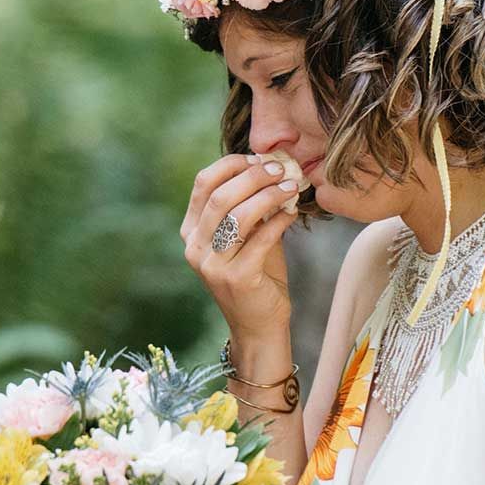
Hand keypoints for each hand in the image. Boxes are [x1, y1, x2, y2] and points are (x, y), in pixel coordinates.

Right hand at [181, 153, 300, 339]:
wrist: (258, 326)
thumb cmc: (256, 276)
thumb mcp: (246, 237)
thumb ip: (251, 207)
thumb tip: (271, 169)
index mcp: (192, 232)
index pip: (203, 184)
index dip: (231, 165)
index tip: (259, 159)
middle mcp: (195, 247)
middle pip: (221, 196)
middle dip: (254, 176)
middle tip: (281, 169)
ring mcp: (212, 265)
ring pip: (238, 214)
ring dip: (269, 195)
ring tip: (291, 187)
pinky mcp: (236, 278)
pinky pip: (260, 238)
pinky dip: (280, 220)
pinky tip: (293, 213)